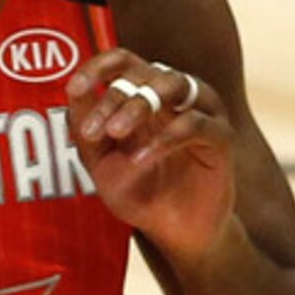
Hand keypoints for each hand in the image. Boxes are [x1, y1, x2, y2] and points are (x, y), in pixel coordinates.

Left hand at [67, 49, 235, 263]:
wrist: (175, 234)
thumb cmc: (138, 190)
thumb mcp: (101, 161)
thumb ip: (86, 127)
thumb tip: (73, 90)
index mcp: (145, 92)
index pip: (122, 60)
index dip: (97, 67)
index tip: (74, 89)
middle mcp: (175, 93)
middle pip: (142, 71)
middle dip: (113, 98)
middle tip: (93, 131)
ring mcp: (201, 110)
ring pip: (170, 84)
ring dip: (137, 106)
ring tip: (115, 132)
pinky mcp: (221, 137)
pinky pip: (194, 123)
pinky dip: (163, 138)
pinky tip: (141, 160)